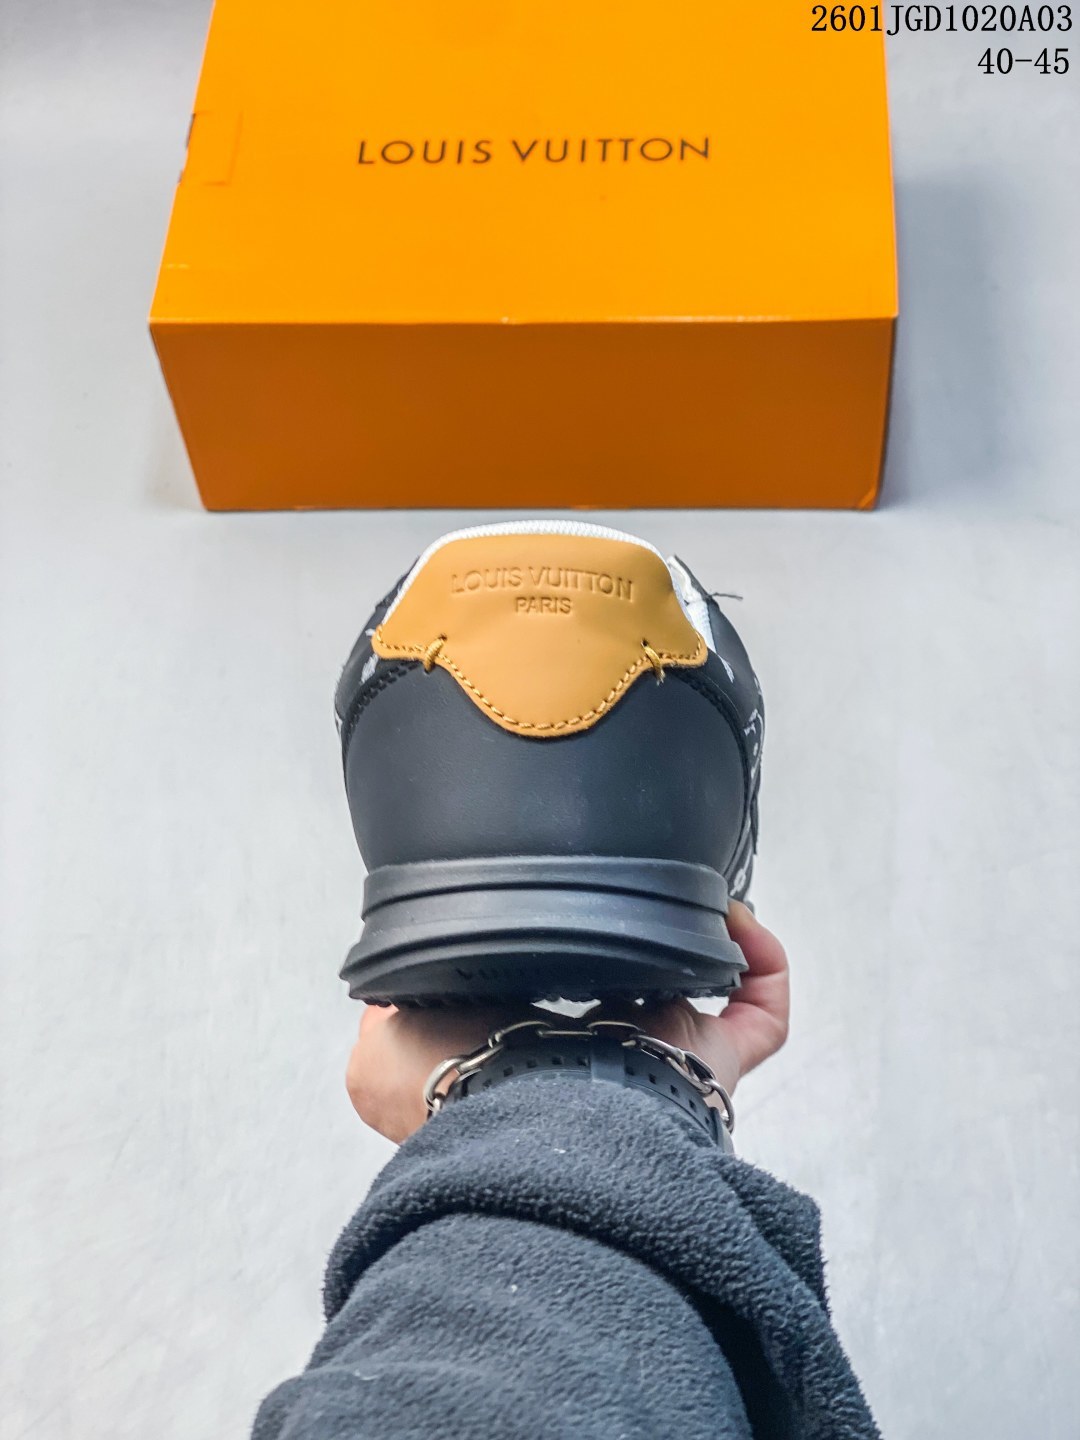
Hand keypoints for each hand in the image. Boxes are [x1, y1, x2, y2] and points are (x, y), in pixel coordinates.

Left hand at [346, 901, 788, 1143]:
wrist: (524, 1113)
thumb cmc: (459, 1089)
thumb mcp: (382, 1055)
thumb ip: (384, 1015)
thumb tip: (390, 995)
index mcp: (535, 1065)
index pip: (561, 1020)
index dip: (566, 973)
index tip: (565, 928)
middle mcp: (607, 1068)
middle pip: (642, 1010)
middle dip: (647, 957)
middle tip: (642, 907)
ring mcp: (668, 1066)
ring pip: (706, 1008)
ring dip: (705, 947)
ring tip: (695, 900)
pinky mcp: (718, 1061)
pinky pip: (762, 1013)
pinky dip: (761, 961)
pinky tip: (738, 919)